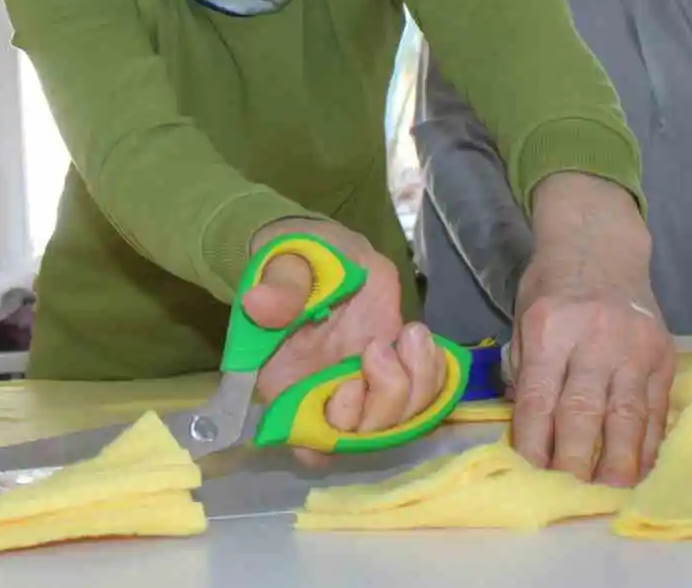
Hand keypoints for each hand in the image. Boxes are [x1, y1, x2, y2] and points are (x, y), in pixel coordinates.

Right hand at [242, 220, 447, 467]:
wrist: (321, 249)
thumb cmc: (292, 259)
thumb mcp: (282, 263)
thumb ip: (278, 287)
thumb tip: (259, 304)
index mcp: (287, 381)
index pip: (307, 442)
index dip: (334, 431)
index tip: (348, 385)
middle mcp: (327, 394)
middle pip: (363, 436)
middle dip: (385, 402)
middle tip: (379, 346)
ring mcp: (365, 382)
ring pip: (400, 419)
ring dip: (415, 385)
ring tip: (409, 334)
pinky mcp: (395, 366)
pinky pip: (423, 392)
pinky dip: (431, 373)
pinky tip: (420, 337)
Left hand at [508, 174, 674, 486]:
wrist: (602, 248)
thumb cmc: (553, 287)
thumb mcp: (523, 316)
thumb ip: (523, 367)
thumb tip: (524, 422)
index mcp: (550, 328)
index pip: (540, 395)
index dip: (535, 438)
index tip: (530, 470)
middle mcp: (595, 339)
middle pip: (585, 409)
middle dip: (576, 456)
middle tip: (569, 491)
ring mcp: (634, 348)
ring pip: (628, 414)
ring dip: (620, 459)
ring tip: (611, 492)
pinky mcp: (663, 356)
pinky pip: (656, 408)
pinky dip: (649, 442)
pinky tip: (642, 467)